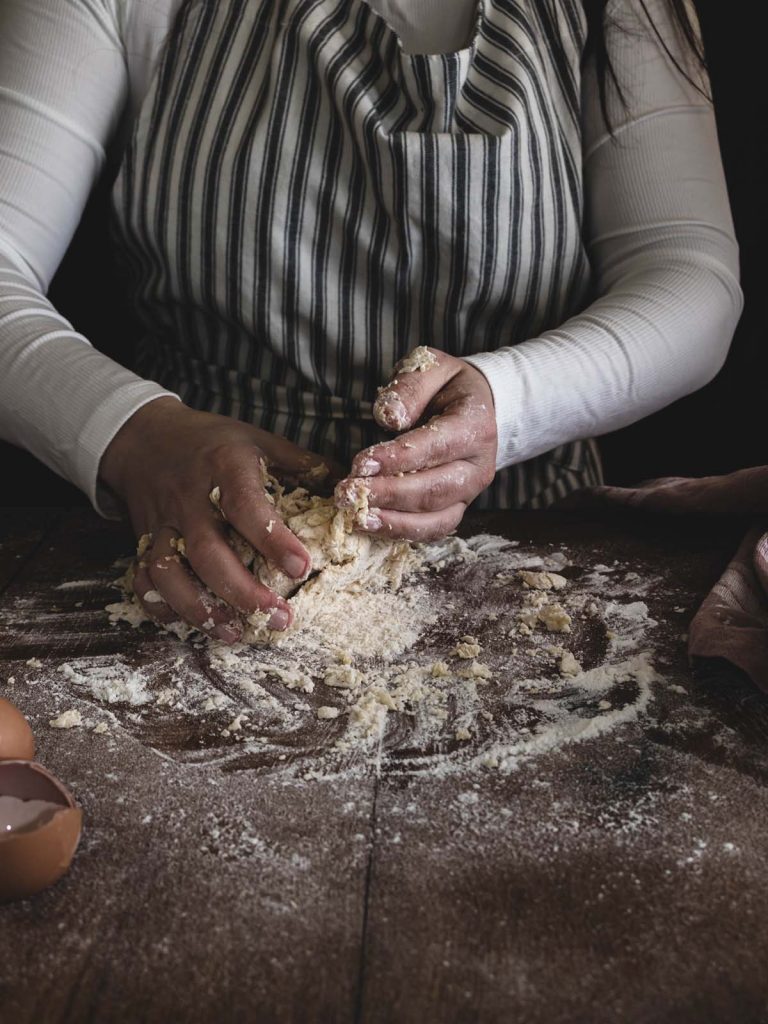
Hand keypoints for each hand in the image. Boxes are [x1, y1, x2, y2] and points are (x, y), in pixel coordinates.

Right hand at [100, 398, 331, 641]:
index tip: (303, 568)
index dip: (273, 540)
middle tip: (280, 618)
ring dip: (200, 609)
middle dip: (243, 592)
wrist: (147, 436)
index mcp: (225, 467)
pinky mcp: (145, 540)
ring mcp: (163, 522)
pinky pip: (144, 580)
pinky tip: (193, 621)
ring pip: (169, 573)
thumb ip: (305, 467)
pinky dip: (163, 606)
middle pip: (208, 552)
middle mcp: (190, 497)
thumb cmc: (216, 443)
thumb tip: (353, 492)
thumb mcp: (262, 441)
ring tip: (236, 632)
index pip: (247, 507)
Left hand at [335, 348, 496, 539]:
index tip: (361, 463)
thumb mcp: (431, 368)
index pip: (437, 446)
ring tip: (356, 515)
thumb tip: (388, 418)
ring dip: (392, 521)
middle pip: (434, 489)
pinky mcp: (456, 509)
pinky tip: (369, 524)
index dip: (399, 458)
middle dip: (388, 494)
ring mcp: (469, 493)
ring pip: (435, 518)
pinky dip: (401, 531)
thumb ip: (409, 388)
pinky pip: (432, 529)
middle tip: (347, 493)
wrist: (480, 409)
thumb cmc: (448, 388)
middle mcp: (478, 466)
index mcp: (476, 426)